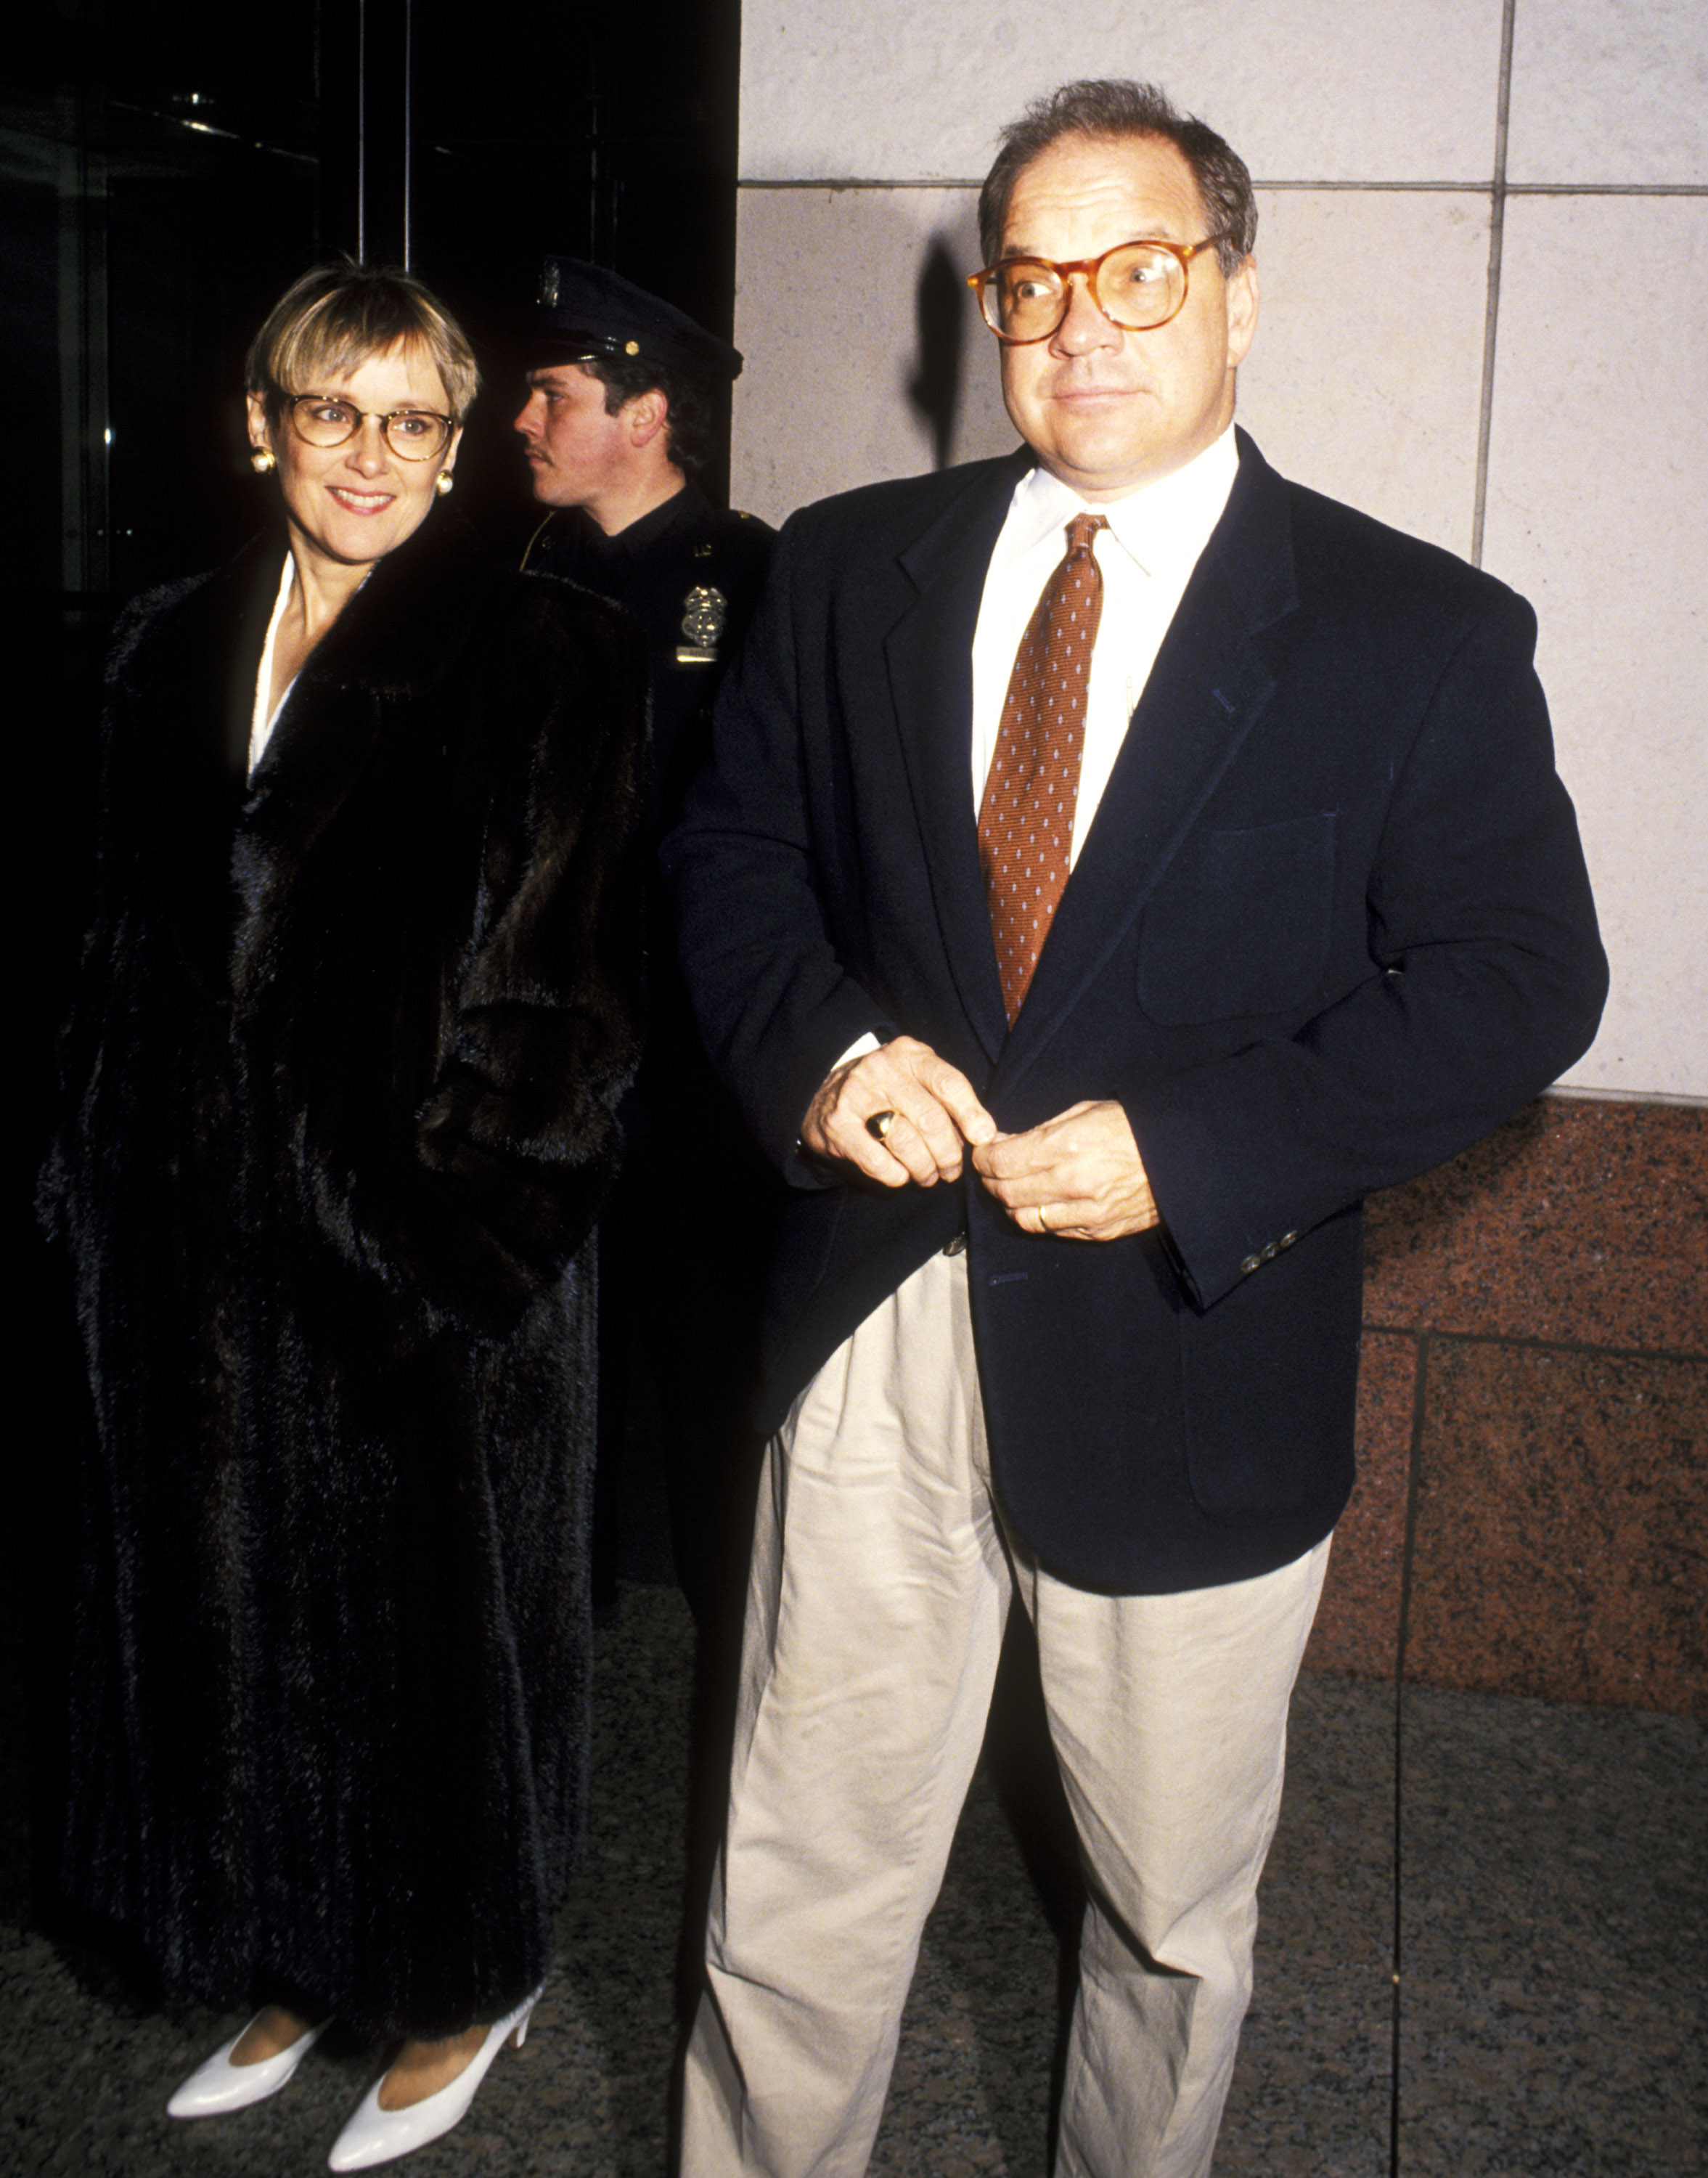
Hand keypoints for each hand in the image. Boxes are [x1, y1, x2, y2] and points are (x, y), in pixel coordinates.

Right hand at [800, 1035, 996, 1187]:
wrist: (821, 1092)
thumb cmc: (885, 1090)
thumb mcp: (915, 1078)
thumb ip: (947, 1097)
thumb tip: (983, 1134)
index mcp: (909, 1054)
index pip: (949, 1083)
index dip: (971, 1114)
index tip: (983, 1138)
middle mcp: (881, 1070)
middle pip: (931, 1119)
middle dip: (949, 1154)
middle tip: (952, 1170)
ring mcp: (856, 1096)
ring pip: (906, 1142)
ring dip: (924, 1169)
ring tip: (928, 1177)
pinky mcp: (836, 1125)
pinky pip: (877, 1161)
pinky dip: (896, 1176)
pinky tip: (901, 1176)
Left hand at [971, 1099, 1158, 1240]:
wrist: (1182, 1159)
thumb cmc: (1133, 1127)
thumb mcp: (1086, 1112)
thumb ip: (1041, 1131)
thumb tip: (1005, 1142)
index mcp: (1066, 1147)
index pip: (1001, 1162)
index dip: (983, 1158)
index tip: (982, 1152)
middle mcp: (1072, 1183)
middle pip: (1006, 1191)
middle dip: (991, 1180)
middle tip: (991, 1169)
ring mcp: (1086, 1213)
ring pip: (1023, 1217)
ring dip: (1010, 1203)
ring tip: (1011, 1188)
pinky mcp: (1099, 1231)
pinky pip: (1051, 1230)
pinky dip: (1038, 1217)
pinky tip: (1040, 1202)